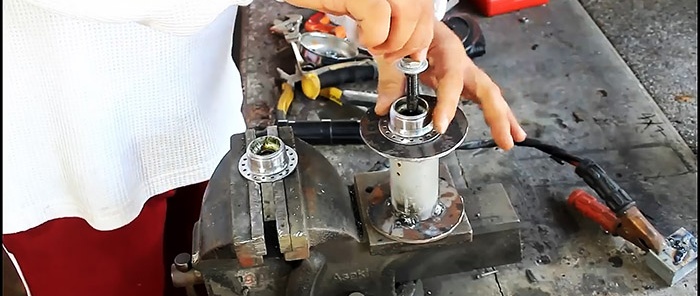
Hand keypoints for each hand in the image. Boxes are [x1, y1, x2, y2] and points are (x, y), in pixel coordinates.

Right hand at [285, 0, 434, 60]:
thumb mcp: (367, 13)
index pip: (427, 10)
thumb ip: (395, 29)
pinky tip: (359, 34)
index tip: (411, 54)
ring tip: (371, 42)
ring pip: (408, 14)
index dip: (422, 36)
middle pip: (423, 13)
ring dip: (389, 40)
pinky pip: (378, 16)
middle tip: (385, 51)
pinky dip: (371, 34)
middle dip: (407, 43)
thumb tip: (415, 54)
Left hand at [374, 21, 526, 149]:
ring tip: (511, 140)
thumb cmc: (411, 31)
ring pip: (490, 95)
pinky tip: (506, 131)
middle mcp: (462, 63)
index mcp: (447, 52)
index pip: (451, 80)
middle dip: (496, 115)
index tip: (440, 124)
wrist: (417, 19)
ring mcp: (466, 72)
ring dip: (503, 118)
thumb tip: (384, 107)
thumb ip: (392, 79)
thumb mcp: (397, 51)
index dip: (447, 103)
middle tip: (503, 140)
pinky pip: (483, 98)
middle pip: (485, 88)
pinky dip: (496, 115)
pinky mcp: (464, 81)